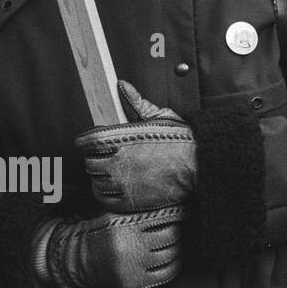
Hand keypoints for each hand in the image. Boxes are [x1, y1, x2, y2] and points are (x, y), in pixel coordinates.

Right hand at [33, 206, 185, 287]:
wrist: (78, 259)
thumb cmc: (103, 231)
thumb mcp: (116, 213)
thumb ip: (139, 207)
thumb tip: (171, 197)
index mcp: (124, 225)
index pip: (164, 217)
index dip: (179, 214)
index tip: (184, 211)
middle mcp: (128, 246)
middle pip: (171, 236)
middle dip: (176, 231)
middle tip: (177, 228)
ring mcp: (131, 267)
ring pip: (171, 255)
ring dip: (176, 248)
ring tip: (173, 242)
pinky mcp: (133, 283)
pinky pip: (165, 274)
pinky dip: (173, 265)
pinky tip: (171, 259)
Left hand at [74, 81, 196, 211]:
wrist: (200, 166)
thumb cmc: (184, 142)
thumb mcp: (162, 116)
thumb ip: (137, 103)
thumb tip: (122, 87)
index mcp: (122, 139)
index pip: (88, 141)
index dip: (86, 141)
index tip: (88, 142)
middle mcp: (118, 161)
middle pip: (90, 162)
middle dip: (96, 159)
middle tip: (107, 156)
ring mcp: (122, 183)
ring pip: (96, 181)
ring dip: (101, 176)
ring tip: (114, 172)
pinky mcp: (129, 200)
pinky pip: (104, 198)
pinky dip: (106, 194)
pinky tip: (115, 187)